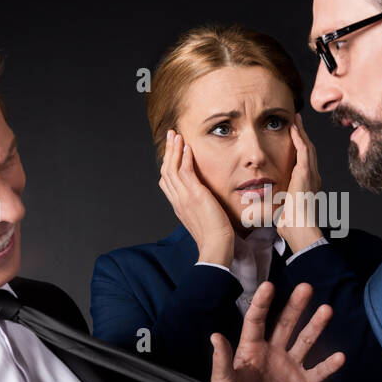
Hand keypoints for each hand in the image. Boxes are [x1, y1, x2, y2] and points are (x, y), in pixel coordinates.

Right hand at [159, 129, 234, 265]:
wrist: (215, 246)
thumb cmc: (214, 236)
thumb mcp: (202, 218)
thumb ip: (199, 207)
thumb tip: (204, 200)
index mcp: (178, 205)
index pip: (166, 182)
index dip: (167, 164)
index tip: (172, 152)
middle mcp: (177, 200)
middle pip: (166, 171)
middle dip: (168, 152)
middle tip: (170, 136)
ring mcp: (184, 197)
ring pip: (172, 168)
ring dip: (174, 149)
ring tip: (176, 135)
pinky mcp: (194, 195)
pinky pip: (185, 171)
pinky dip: (184, 157)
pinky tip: (187, 146)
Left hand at [209, 281, 344, 381]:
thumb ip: (221, 362)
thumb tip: (215, 336)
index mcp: (251, 350)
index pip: (256, 321)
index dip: (261, 304)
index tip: (268, 286)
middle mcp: (273, 353)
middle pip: (285, 324)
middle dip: (295, 306)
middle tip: (306, 288)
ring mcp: (290, 367)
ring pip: (305, 341)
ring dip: (316, 326)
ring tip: (326, 310)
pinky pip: (319, 371)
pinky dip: (330, 365)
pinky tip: (340, 356)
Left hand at [276, 113, 323, 252]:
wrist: (299, 229)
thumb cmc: (289, 225)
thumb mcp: (280, 209)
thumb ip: (274, 203)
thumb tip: (261, 205)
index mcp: (307, 185)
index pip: (303, 161)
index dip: (299, 147)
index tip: (292, 137)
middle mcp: (312, 178)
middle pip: (308, 151)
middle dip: (302, 135)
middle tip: (296, 121)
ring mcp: (311, 175)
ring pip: (308, 147)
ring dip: (301, 132)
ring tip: (295, 120)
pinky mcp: (307, 174)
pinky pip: (304, 151)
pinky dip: (299, 138)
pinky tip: (294, 128)